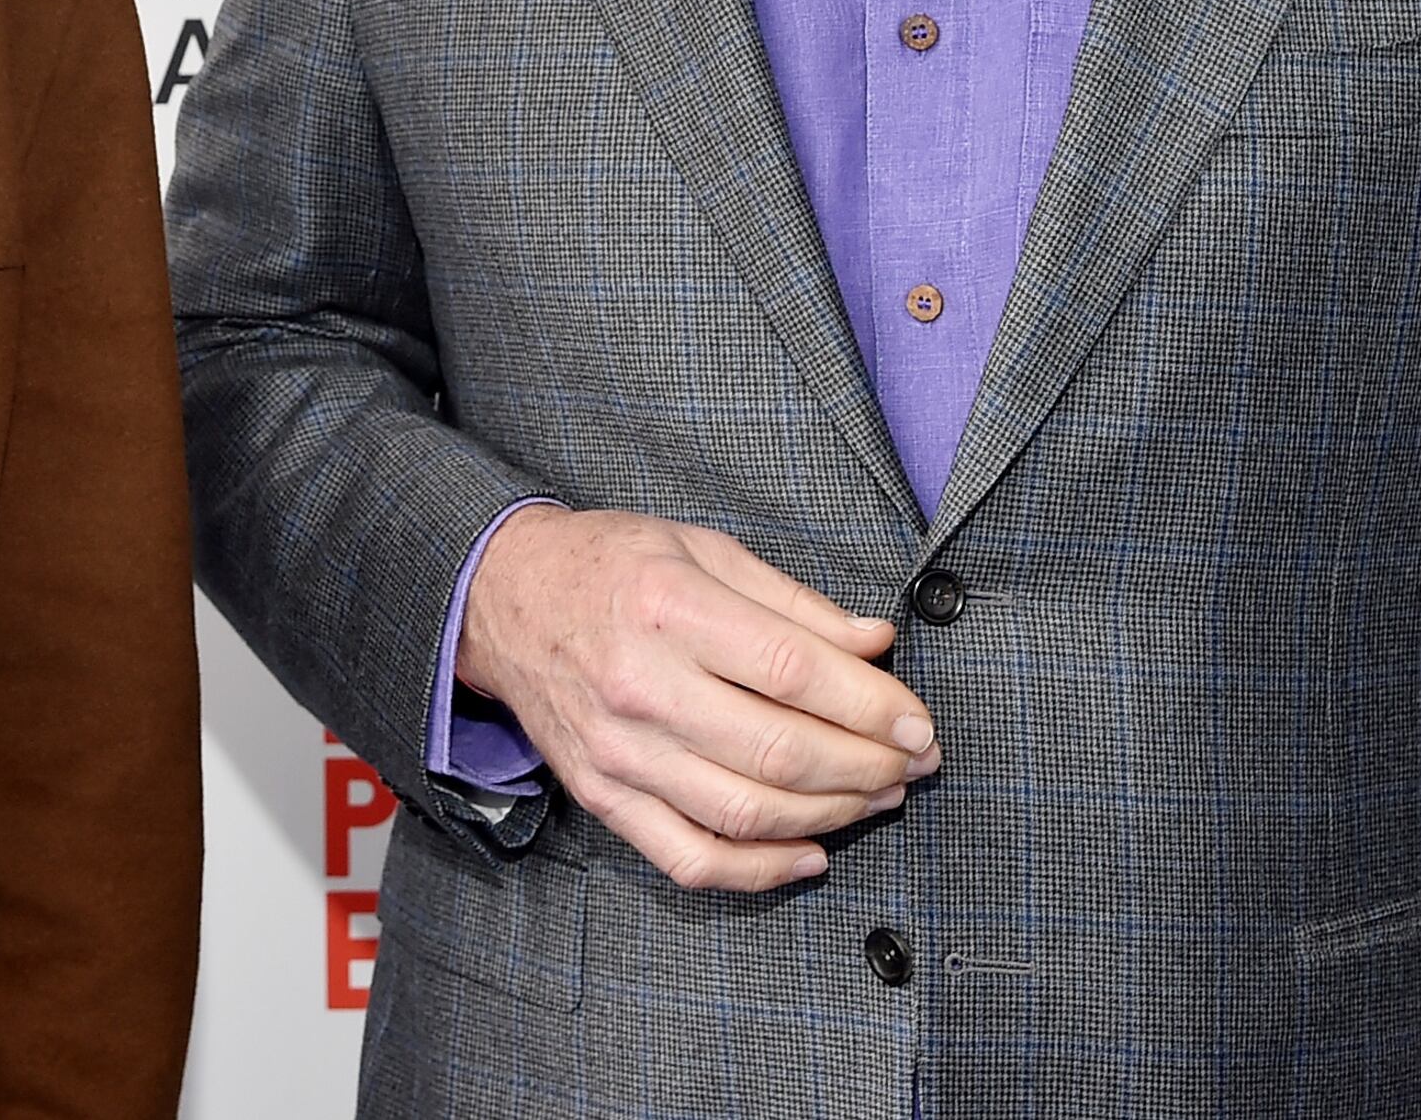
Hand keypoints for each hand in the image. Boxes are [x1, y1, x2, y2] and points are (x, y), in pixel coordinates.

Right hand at [455, 505, 936, 891]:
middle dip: (867, 766)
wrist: (501, 599)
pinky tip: (811, 854)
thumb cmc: (611, 565)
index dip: (869, 705)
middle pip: (778, 750)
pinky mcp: (603, 796)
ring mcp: (618, 752)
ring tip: (878, 797)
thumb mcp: (701, 548)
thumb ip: (792, 600)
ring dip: (832, 815)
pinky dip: (760, 872)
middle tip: (914, 764)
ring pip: (745, 812)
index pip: (790, 670)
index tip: (919, 725)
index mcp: (670, 607)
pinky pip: (690, 858)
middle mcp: (640, 685)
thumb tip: (876, 642)